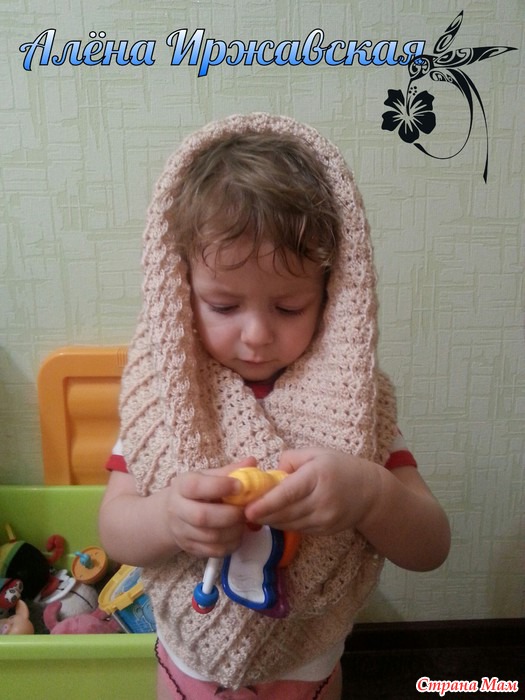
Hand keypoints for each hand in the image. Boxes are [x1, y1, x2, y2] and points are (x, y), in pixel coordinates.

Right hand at [163, 457, 255, 557]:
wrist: (171, 515)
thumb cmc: (196, 492)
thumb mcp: (208, 477)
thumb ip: (230, 471)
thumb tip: (252, 462)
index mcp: (182, 486)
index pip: (196, 486)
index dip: (220, 486)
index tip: (240, 486)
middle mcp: (177, 509)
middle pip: (202, 516)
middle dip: (230, 515)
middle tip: (245, 511)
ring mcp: (182, 531)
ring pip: (210, 537)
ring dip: (233, 531)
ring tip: (243, 523)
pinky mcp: (190, 548)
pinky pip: (213, 551)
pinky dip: (230, 544)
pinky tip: (237, 535)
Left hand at [243, 448, 379, 535]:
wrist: (370, 493)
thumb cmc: (340, 467)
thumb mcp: (316, 453)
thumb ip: (290, 459)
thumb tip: (271, 474)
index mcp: (317, 476)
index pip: (287, 494)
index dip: (265, 504)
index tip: (247, 509)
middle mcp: (321, 501)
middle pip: (285, 513)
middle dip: (261, 514)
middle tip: (240, 510)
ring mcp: (324, 519)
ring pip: (288, 524)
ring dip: (270, 520)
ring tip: (254, 513)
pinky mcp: (324, 531)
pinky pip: (297, 529)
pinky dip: (283, 523)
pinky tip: (274, 516)